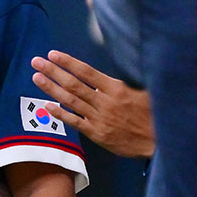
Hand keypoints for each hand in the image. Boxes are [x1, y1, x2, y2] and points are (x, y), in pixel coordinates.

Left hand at [31, 50, 154, 157]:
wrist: (160, 142)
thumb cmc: (153, 113)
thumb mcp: (144, 91)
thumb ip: (123, 81)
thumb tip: (109, 69)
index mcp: (116, 88)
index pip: (87, 72)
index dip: (68, 62)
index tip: (53, 54)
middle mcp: (105, 101)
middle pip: (74, 84)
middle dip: (53, 71)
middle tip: (36, 61)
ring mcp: (99, 118)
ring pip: (70, 101)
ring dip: (51, 88)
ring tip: (36, 77)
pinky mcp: (97, 133)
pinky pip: (74, 121)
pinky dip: (60, 113)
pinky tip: (46, 105)